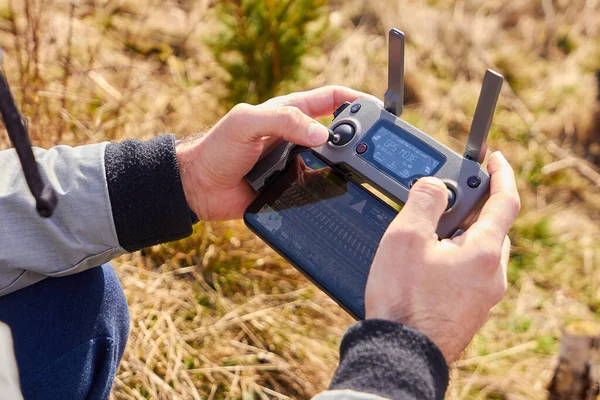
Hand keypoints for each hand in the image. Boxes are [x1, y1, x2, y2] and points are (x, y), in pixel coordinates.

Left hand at [176, 86, 381, 220]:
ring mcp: (295, 162)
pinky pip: (318, 186)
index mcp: (289, 112)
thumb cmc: (217, 148)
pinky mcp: (291, 186)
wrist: (199, 188)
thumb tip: (322, 133)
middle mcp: (296, 136)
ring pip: (332, 160)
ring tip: (361, 170)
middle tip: (372, 145)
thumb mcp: (246, 122)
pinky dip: (332, 187)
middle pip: (338, 130)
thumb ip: (282, 120)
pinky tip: (342, 193)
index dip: (355, 100)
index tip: (377, 108)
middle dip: (357, 134)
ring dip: (347, 163)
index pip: (330, 99)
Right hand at [365, 152, 519, 362]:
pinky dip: (455, 259)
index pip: (505, 202)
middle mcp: (491, 275)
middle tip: (445, 199)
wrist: (400, 352)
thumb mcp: (406, 238)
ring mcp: (482, 297)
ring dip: (461, 235)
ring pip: (479, 252)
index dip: (501, 175)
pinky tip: (426, 265)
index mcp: (483, 252)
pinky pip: (469, 274)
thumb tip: (435, 185)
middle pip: (492, 228)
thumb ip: (424, 201)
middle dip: (473, 208)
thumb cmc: (403, 299)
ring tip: (427, 235)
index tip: (495, 158)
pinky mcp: (468, 311)